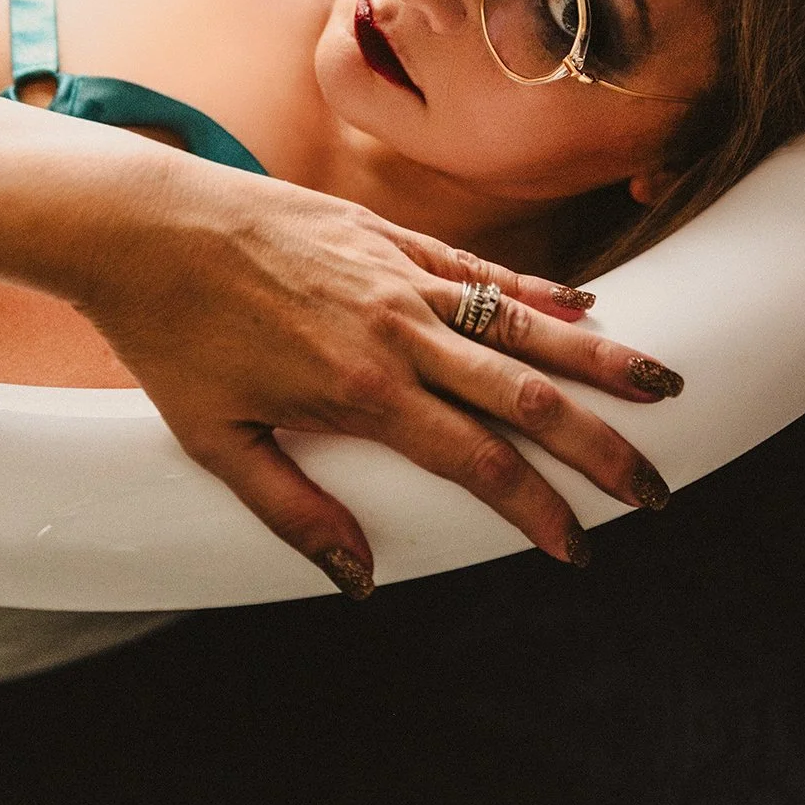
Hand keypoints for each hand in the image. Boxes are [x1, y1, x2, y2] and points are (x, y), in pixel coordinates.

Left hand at [71, 162, 679, 598]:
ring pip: (521, 322)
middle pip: (525, 394)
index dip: (538, 509)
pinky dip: (536, 290)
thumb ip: (293, 510)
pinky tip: (582, 307)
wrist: (142, 224)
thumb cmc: (170, 338)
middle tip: (657, 487)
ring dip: (598, 360)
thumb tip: (360, 579)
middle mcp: (396, 330)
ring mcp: (397, 274)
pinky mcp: (386, 234)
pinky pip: (478, 268)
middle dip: (600, 447)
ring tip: (663, 386)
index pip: (478, 461)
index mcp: (360, 391)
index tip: (578, 547)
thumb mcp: (216, 442)